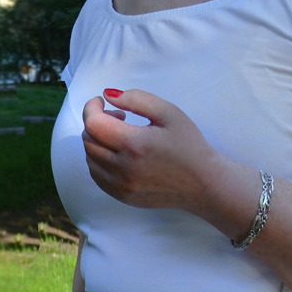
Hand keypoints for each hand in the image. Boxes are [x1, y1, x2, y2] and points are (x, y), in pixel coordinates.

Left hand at [82, 88, 220, 211]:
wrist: (203, 184)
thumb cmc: (188, 145)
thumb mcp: (168, 112)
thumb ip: (136, 98)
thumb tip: (108, 95)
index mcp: (134, 144)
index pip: (93, 123)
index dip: (92, 107)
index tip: (102, 101)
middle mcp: (123, 168)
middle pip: (88, 140)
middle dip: (96, 122)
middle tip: (118, 117)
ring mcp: (122, 186)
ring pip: (90, 159)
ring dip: (97, 142)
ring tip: (120, 136)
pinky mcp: (123, 197)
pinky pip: (97, 176)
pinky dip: (99, 161)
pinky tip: (117, 154)